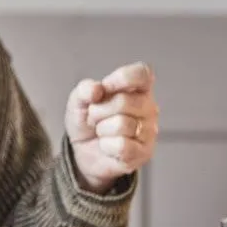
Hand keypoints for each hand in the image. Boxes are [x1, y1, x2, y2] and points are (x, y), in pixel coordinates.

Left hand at [64, 61, 158, 193]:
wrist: (83, 150)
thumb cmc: (87, 119)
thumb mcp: (78, 100)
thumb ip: (84, 89)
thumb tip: (97, 89)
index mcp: (136, 88)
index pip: (142, 74)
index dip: (121, 78)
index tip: (105, 87)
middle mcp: (148, 108)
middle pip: (123, 101)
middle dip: (99, 110)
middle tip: (95, 117)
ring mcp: (148, 131)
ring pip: (122, 124)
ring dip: (102, 129)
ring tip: (102, 131)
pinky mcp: (143, 153)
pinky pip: (123, 146)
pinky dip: (106, 146)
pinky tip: (107, 146)